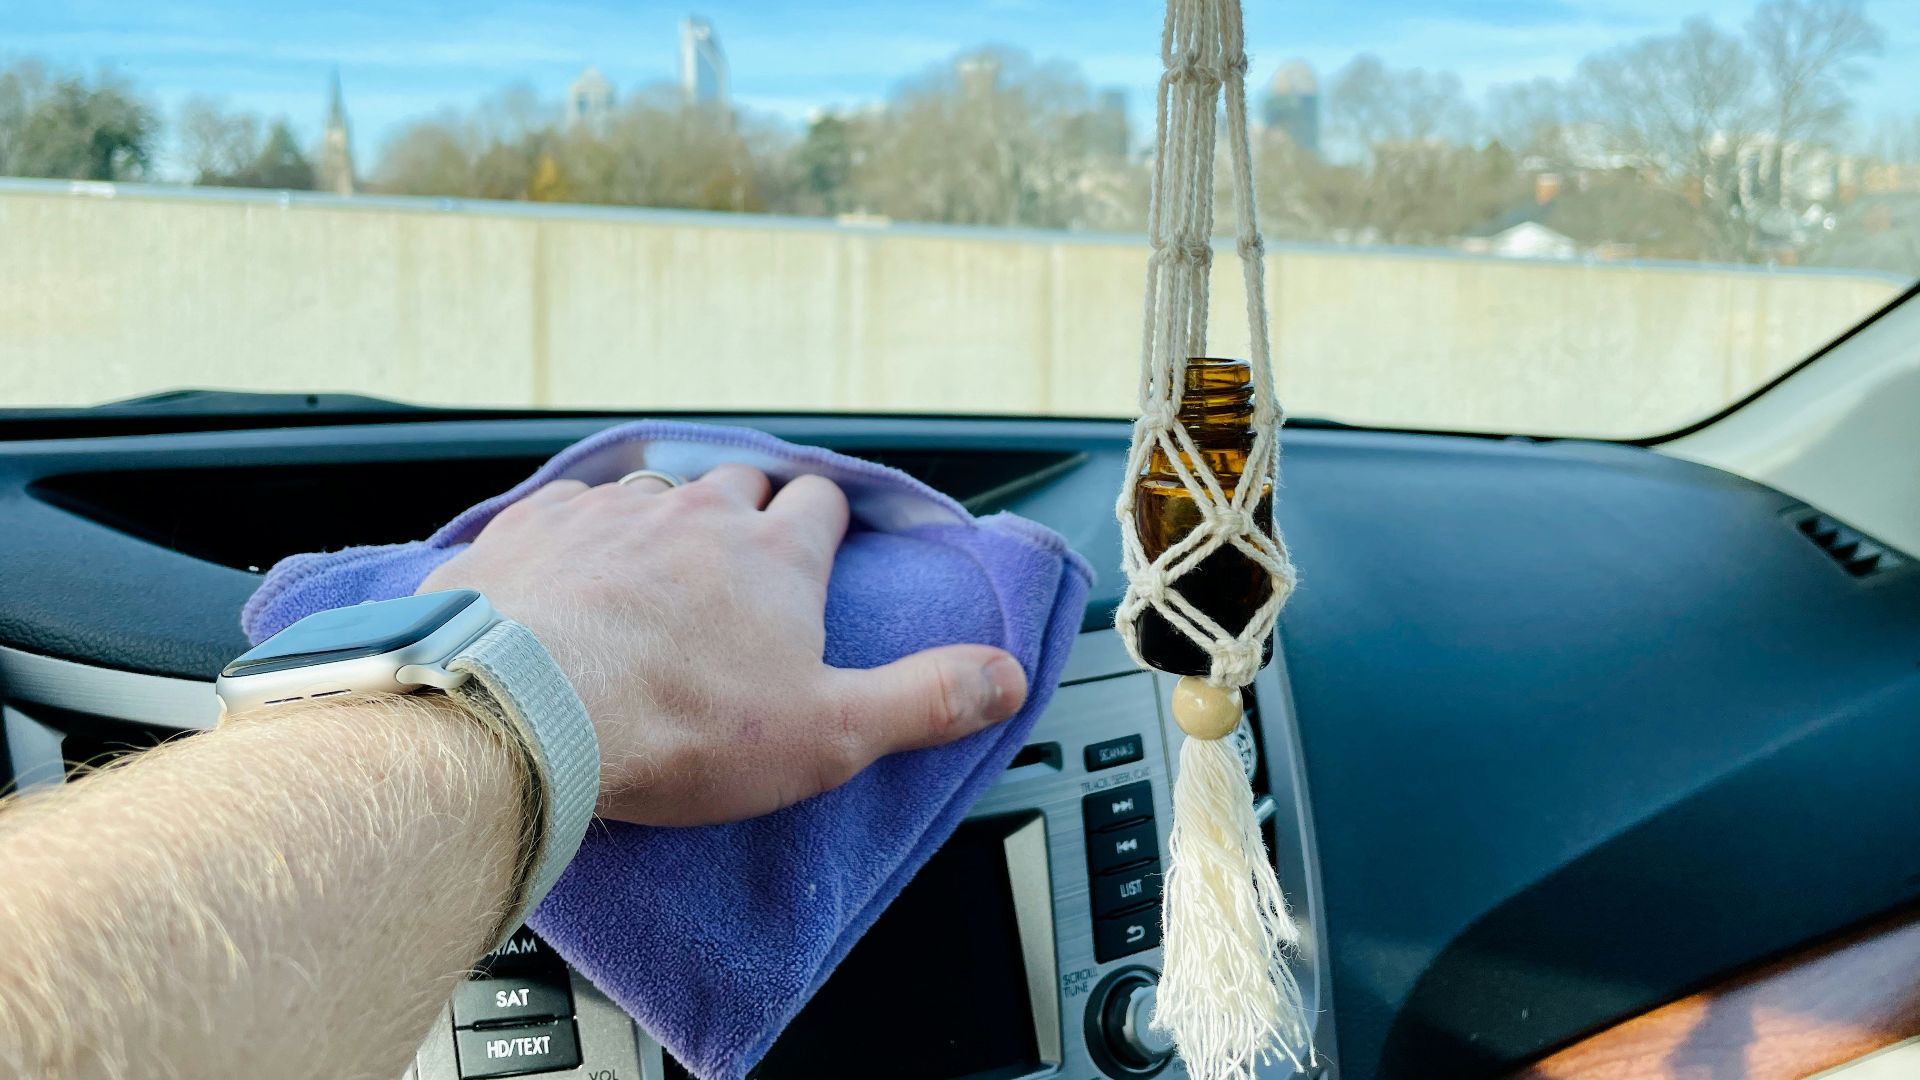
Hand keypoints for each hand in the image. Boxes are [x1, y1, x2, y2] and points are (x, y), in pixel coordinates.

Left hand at [418, 465, 1027, 825]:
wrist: (523, 709)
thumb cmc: (676, 727)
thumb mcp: (828, 733)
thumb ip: (924, 699)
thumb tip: (1007, 677)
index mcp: (773, 556)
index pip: (820, 507)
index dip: (825, 526)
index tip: (823, 547)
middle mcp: (694, 512)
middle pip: (739, 484)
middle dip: (748, 512)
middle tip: (743, 562)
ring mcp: (609, 512)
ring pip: (653, 490)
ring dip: (664, 520)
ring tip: (657, 573)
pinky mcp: (532, 528)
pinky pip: (568, 509)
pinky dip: (580, 534)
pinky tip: (571, 574)